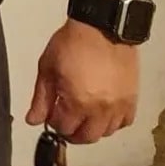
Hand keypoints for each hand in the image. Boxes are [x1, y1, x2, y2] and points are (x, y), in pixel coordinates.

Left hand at [26, 19, 138, 143]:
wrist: (101, 28)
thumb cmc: (73, 43)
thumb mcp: (47, 68)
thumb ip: (40, 98)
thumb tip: (33, 119)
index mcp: (77, 102)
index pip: (63, 129)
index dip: (53, 123)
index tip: (51, 115)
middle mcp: (100, 109)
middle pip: (86, 137)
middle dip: (72, 132)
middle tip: (65, 121)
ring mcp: (118, 106)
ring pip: (105, 133)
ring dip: (92, 129)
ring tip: (83, 116)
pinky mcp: (132, 99)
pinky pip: (124, 122)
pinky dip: (113, 123)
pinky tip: (102, 112)